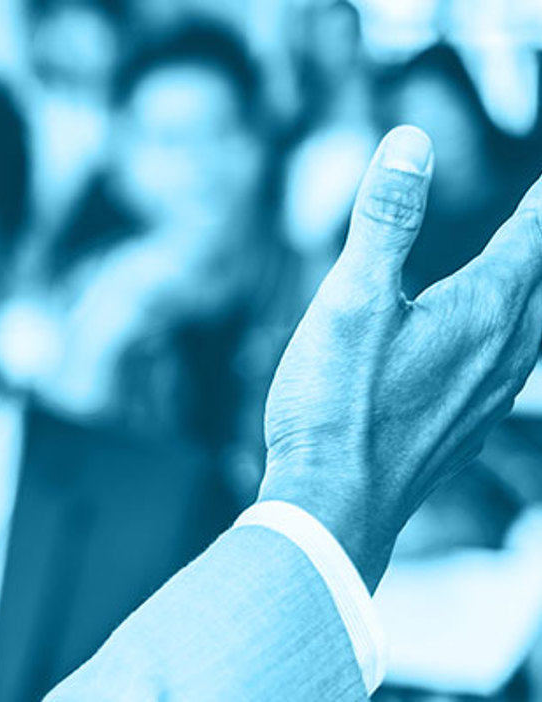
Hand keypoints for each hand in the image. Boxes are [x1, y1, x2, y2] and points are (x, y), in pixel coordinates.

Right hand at [259, 126, 541, 590]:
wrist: (335, 504)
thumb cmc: (338, 402)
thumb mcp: (352, 297)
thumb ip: (386, 217)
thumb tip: (410, 142)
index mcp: (483, 311)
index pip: (531, 237)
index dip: (540, 202)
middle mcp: (503, 353)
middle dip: (541, 249)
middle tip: (537, 224)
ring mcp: (489, 397)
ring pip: (534, 332)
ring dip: (533, 298)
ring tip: (526, 278)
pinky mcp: (465, 429)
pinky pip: (510, 369)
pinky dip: (513, 339)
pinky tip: (493, 352)